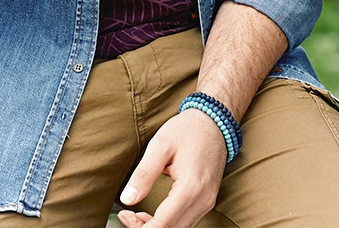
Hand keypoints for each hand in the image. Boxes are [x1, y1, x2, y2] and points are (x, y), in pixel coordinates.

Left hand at [117, 105, 227, 227]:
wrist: (214, 121)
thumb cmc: (187, 130)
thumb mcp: (160, 145)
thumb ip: (143, 174)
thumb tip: (127, 199)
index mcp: (191, 187)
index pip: (164, 224)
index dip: (140, 227)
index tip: (124, 216)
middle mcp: (203, 200)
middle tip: (127, 215)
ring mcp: (207, 202)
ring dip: (156, 227)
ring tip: (135, 214)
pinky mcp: (207, 201)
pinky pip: (185, 221)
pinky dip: (167, 223)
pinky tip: (151, 214)